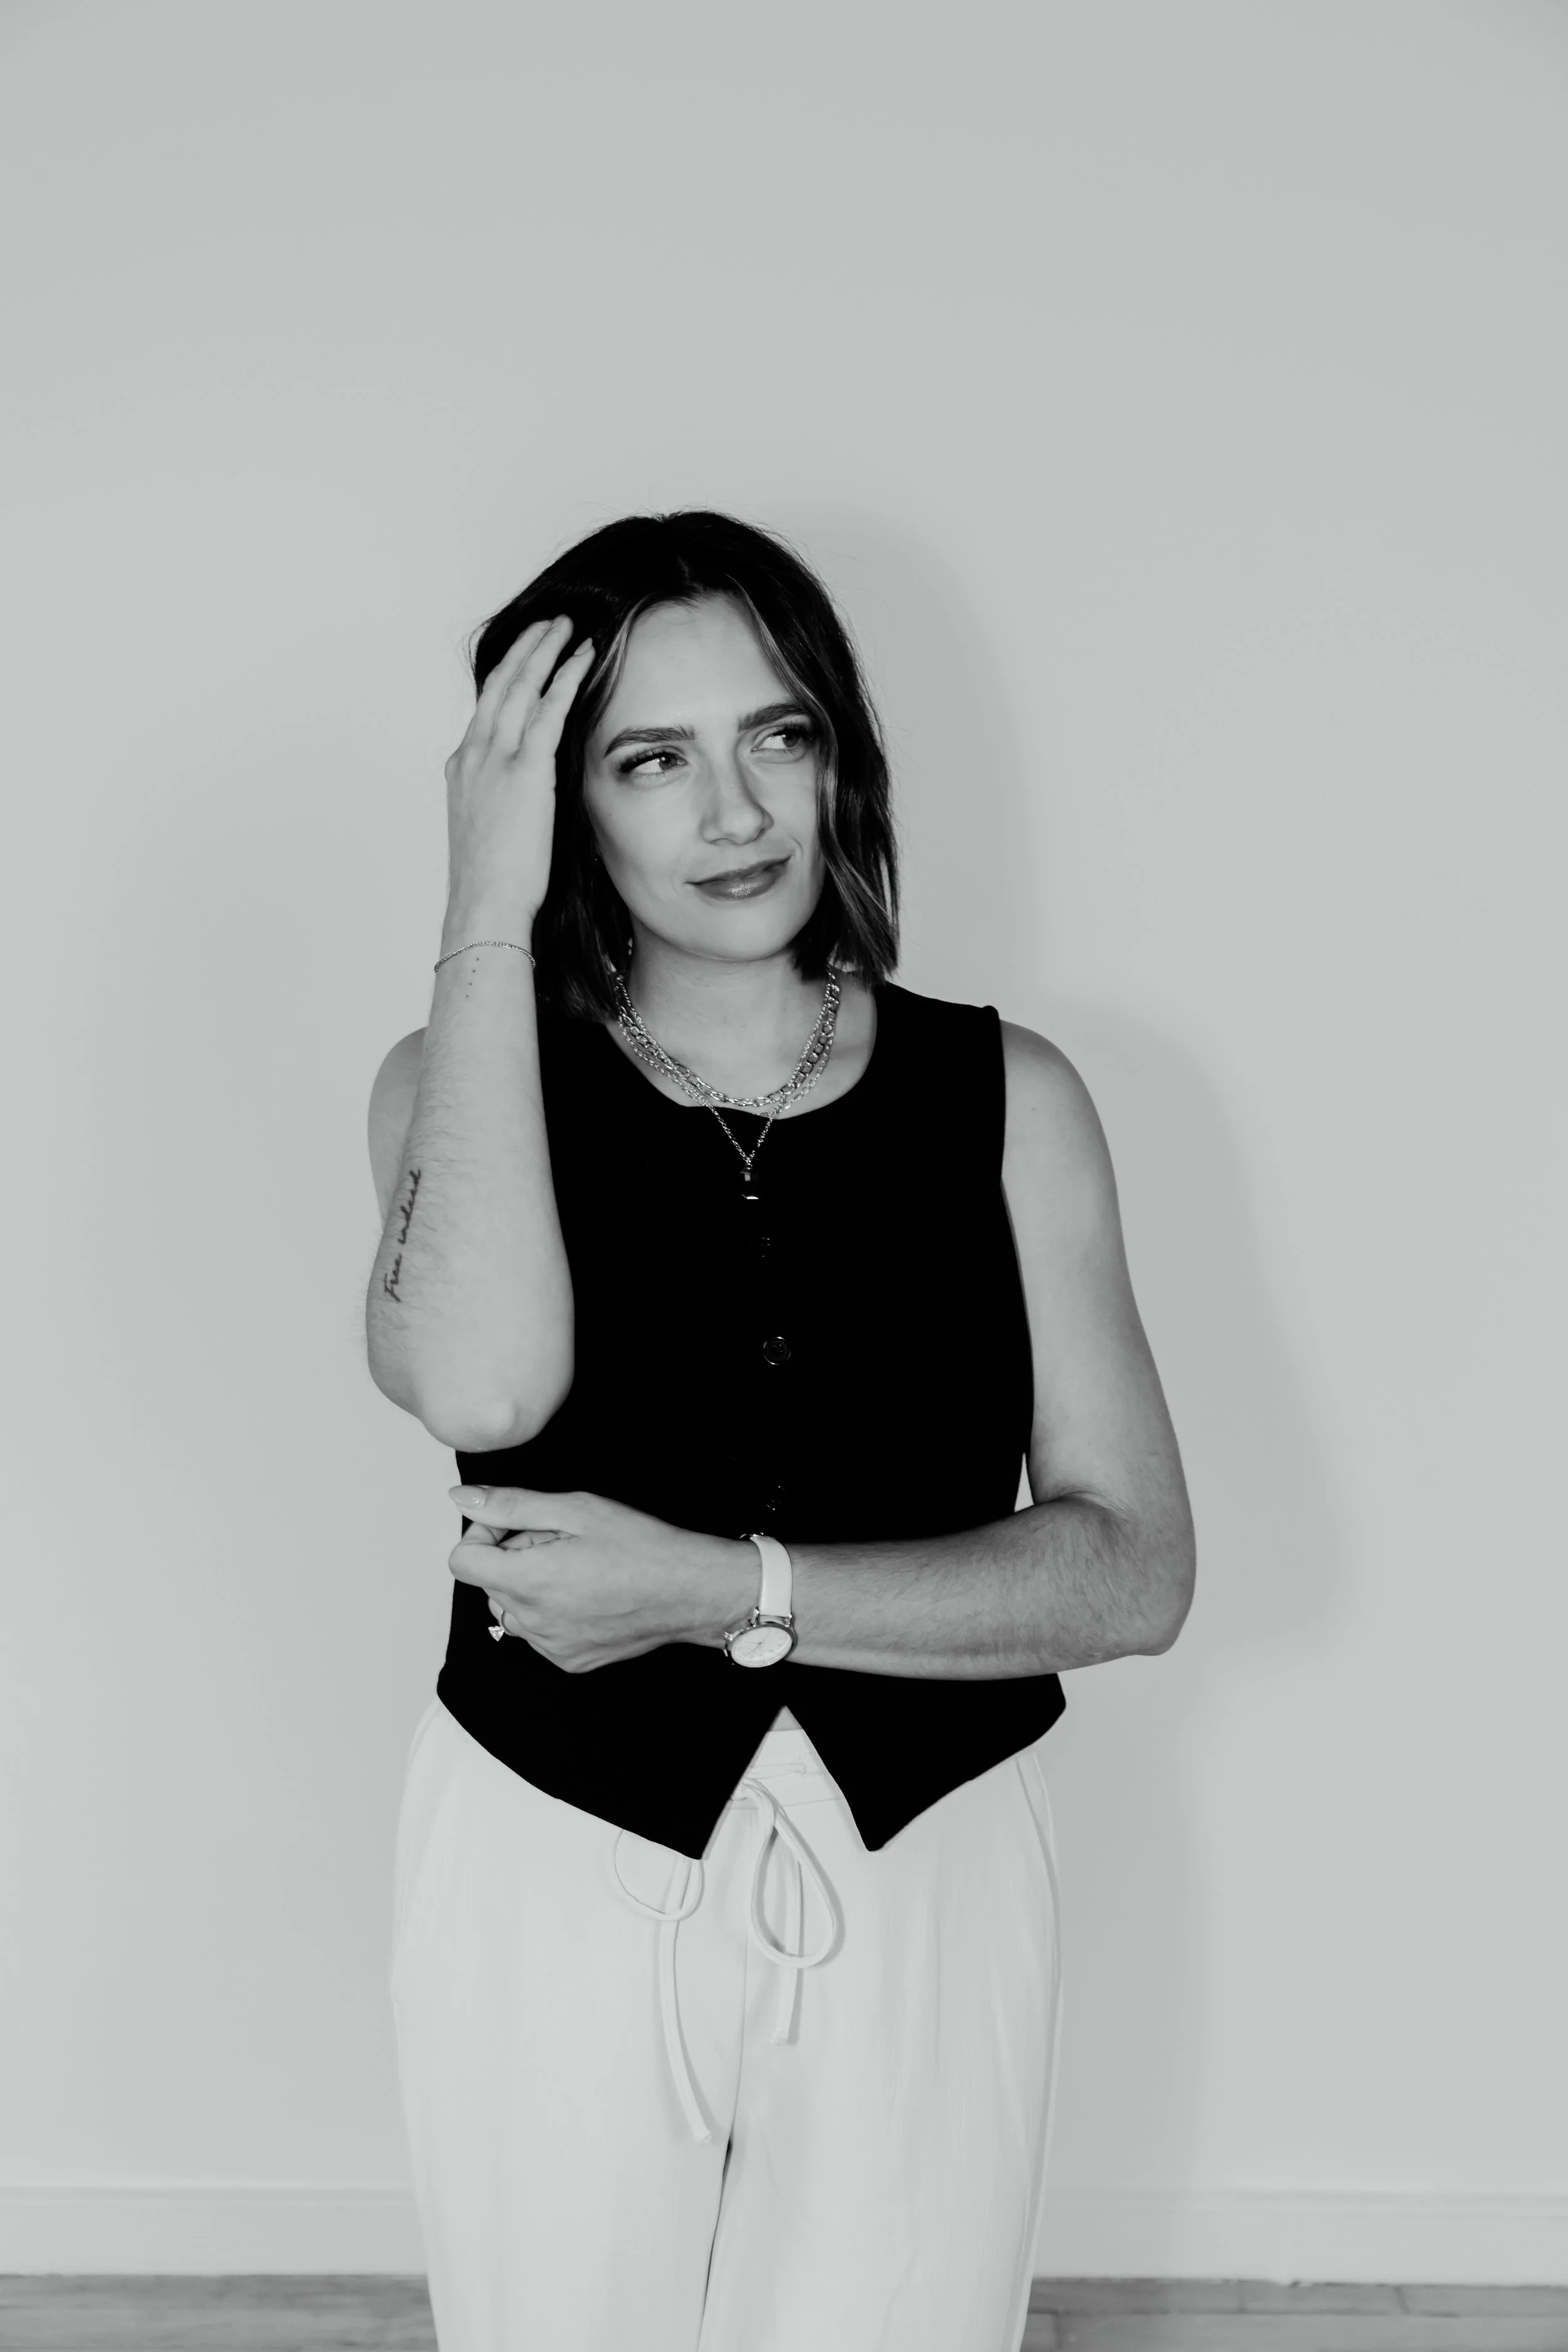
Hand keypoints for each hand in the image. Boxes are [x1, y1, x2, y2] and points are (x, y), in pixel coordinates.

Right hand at [441, 615, 594, 940]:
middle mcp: (472, 754)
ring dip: (545, 650)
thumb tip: (530, 795)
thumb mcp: (492, 830)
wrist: (485, 905)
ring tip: (567, 626)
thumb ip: (506, 800)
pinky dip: (567, 677)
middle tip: (549, 624)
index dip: (508, 676)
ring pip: (520, 685)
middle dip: (525, 649)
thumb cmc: (493, 884)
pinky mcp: (523, 770)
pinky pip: (547, 709)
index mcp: (462, 767)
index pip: (486, 709)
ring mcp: (494, 759)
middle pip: (499, 684)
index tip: (527, 656)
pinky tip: (584, 657)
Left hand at [448, 1485, 757, 1673]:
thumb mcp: (575, 1509)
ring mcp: (551, 1647)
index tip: (517, 1527)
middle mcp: (534, 1622)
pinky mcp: (569, 1661)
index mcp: (531, 1580)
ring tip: (575, 1570)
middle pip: (488, 1583)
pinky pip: (538, 1634)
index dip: (484, 1535)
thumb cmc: (641, 1545)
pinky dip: (550, 1613)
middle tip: (561, 1543)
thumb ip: (511, 1505)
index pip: (462, 1560)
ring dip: (528, 1587)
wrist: (689, 1590)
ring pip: (511, 1610)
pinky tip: (587, 1595)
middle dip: (513, 1558)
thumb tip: (462, 1500)